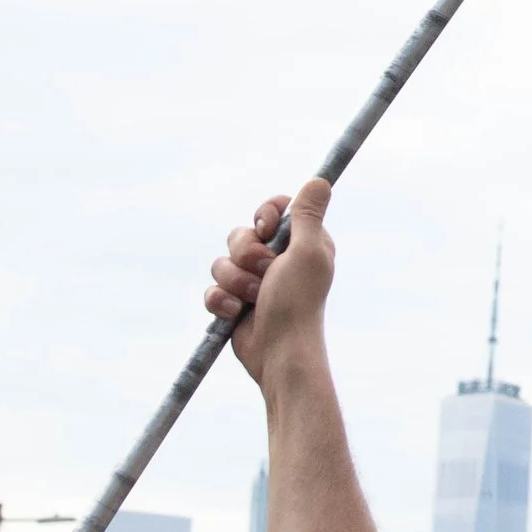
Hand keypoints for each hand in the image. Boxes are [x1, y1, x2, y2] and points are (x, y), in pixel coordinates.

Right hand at [204, 179, 337, 394]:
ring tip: (253, 298)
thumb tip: (319, 180)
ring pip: (222, 261)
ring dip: (235, 281)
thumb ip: (308, 216)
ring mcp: (254, 282)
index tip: (266, 227)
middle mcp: (277, 260)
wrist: (279, 351)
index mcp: (300, 244)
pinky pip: (212, 288)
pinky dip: (221, 301)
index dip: (264, 216)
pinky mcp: (234, 303)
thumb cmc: (298, 302)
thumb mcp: (307, 252)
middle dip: (246, 253)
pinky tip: (235, 313)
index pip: (273, 210)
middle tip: (265, 271)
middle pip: (240, 235)